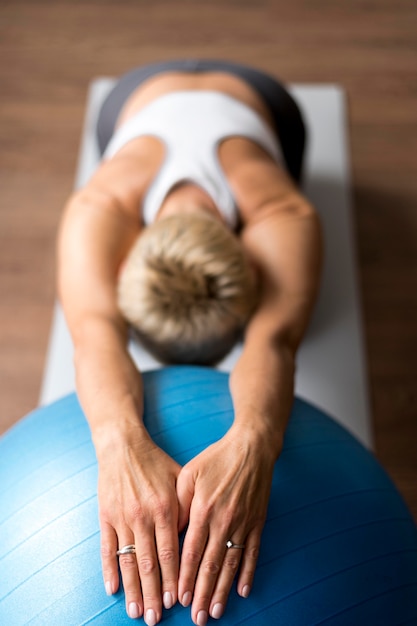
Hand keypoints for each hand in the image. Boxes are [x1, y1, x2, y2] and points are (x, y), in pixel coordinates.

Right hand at [97, 433, 181, 623]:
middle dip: (153, 594)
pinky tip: (112, 589)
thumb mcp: (179, 479)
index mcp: (164, 507)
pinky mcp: (105, 516)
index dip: (173, 579)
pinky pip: (106, 549)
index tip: (177, 601)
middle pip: (149, 563)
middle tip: (156, 619)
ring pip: (128, 561)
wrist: (123, 446)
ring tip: (136, 612)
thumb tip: (194, 536)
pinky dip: (109, 570)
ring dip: (132, 590)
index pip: (171, 552)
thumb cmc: (155, 463)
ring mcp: (121, 518)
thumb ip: (186, 507)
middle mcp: (143, 516)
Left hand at [176, 425, 275, 624]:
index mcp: (203, 509)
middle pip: (210, 564)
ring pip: (231, 564)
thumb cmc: (216, 458)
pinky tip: (242, 591)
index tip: (178, 599)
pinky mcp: (257, 522)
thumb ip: (179, 503)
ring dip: (222, 590)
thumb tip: (170, 531)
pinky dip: (248, 573)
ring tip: (214, 611)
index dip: (184, 577)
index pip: (190, 551)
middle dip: (201, 593)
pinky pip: (252, 553)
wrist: (252, 447)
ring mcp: (243, 523)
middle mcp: (223, 520)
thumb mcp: (190, 473)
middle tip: (195, 618)